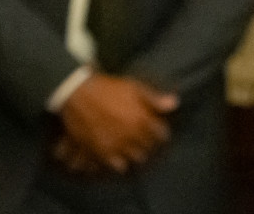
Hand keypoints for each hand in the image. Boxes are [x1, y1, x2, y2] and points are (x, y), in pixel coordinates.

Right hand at [58, 73, 179, 172]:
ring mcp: (117, 145)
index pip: (161, 134)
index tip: (157, 131)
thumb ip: (154, 98)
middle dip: (148, 144)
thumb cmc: (107, 88)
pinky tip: (119, 155)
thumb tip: (175, 103)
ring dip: (135, 153)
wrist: (78, 94)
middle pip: (149, 148)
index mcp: (142, 119)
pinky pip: (117, 165)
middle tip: (143, 138)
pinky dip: (121, 162)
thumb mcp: (134, 87)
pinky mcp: (101, 152)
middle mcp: (132, 135)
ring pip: (135, 158)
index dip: (160, 132)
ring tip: (131, 146)